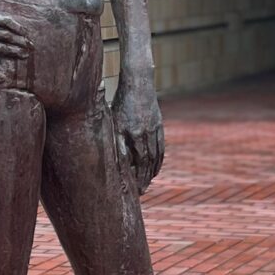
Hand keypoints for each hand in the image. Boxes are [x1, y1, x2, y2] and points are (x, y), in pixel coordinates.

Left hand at [113, 73, 163, 189]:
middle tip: (141, 192)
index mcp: (134, 133)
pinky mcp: (159, 125)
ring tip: (147, 183)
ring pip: (156, 156)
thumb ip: (116, 141)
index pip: (138, 163)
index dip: (138, 178)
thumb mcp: (113, 121)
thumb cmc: (120, 101)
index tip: (135, 191)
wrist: (139, 82)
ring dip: (152, 171)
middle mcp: (146, 133)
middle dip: (144, 179)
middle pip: (148, 163)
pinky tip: (155, 167)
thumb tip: (117, 162)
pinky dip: (158, 160)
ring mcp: (155, 129)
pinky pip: (160, 147)